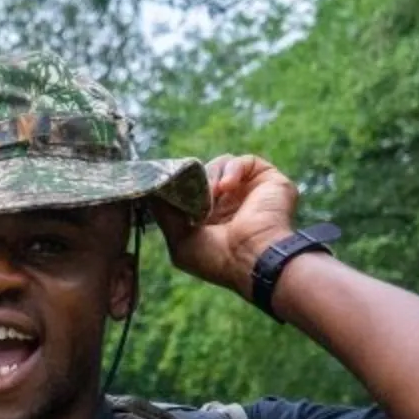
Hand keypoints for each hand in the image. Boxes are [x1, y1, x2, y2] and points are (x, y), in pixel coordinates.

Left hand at [148, 152, 300, 299]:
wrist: (254, 258)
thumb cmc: (217, 258)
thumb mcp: (180, 241)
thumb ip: (166, 215)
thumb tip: (151, 191)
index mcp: (213, 220)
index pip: (193, 191)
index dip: (180, 186)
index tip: (168, 185)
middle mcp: (232, 205)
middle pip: (205, 175)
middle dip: (195, 181)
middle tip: (192, 193)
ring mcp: (250, 192)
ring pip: (222, 164)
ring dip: (211, 176)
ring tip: (212, 193)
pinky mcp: (268, 180)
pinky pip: (245, 161)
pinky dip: (232, 169)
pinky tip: (226, 187)